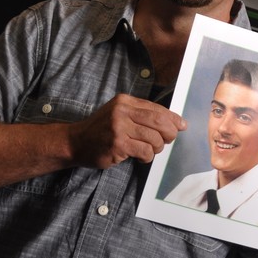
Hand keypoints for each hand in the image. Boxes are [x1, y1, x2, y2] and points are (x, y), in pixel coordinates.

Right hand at [67, 93, 186, 168]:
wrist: (75, 142)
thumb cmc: (101, 129)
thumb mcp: (119, 113)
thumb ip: (142, 114)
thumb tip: (175, 122)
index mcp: (125, 101)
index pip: (156, 108)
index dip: (172, 118)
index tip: (182, 125)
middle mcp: (122, 112)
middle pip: (159, 122)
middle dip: (169, 133)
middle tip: (168, 140)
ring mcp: (119, 128)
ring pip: (154, 138)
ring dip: (157, 147)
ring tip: (150, 150)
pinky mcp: (118, 145)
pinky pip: (145, 151)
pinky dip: (148, 156)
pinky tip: (142, 157)